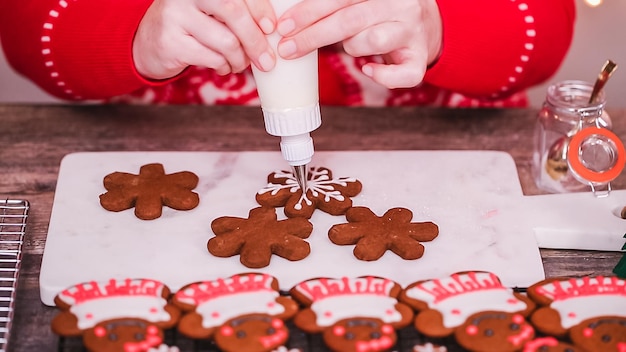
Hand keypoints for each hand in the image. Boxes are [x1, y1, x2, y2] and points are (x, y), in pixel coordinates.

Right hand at [133, 0, 277, 79]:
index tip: (272, 29)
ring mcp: (175, 16)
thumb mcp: (212, 12)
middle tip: (266, 60)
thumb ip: (237, 12)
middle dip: (255, 40)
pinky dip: (224, 67)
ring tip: (239, 64)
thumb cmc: (192, 27)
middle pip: (234, 12)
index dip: (260, 10)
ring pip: (226, 41)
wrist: (148, 43)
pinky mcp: (170, 42)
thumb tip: (273, 29)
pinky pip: (212, 58)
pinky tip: (222, 67)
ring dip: (240, 59)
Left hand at [275, 0, 441, 88]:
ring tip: (349, 46)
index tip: (283, 26)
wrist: (427, 24)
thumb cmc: (381, 12)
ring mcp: (414, 31)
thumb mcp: (361, 0)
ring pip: (374, 41)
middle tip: (288, 49)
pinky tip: (368, 69)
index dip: (308, 12)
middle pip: (350, 20)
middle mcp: (402, 4)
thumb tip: (290, 16)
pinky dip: (383, 76)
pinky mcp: (421, 58)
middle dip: (313, 36)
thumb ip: (334, 3)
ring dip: (352, 48)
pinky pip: (402, 74)